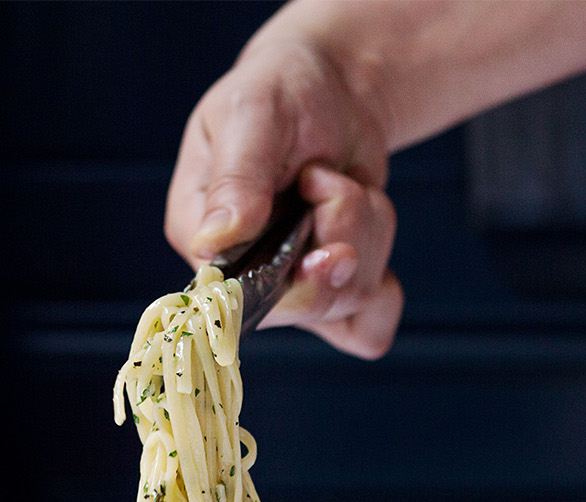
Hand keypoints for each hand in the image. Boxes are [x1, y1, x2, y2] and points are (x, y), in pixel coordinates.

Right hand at [165, 36, 402, 358]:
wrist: (332, 87)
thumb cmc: (279, 89)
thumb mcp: (251, 114)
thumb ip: (236, 178)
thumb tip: (214, 242)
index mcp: (201, 236)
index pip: (232, 297)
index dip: (285, 276)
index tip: (315, 219)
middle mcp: (241, 275)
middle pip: (302, 307)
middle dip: (338, 236)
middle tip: (331, 181)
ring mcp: (290, 289)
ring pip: (344, 305)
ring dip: (366, 234)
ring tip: (343, 183)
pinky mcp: (331, 292)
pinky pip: (366, 331)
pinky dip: (384, 291)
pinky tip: (370, 237)